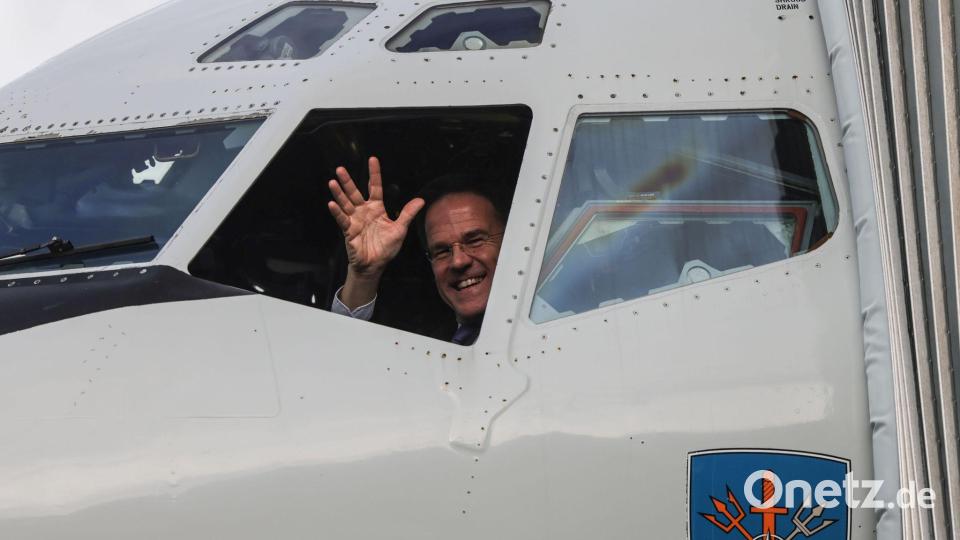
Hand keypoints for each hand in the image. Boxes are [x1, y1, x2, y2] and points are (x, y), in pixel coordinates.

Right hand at [327, 156, 424, 277]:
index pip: (375, 187)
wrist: (375, 265)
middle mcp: (364, 211)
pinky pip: (342, 219)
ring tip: (333, 182)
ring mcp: (355, 220)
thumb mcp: (400, 229)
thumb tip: (421, 200)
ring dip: (339, 193)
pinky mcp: (349, 231)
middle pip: (355, 193)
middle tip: (340, 168)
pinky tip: (332, 204)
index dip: (374, 174)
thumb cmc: (387, 248)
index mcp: (377, 208)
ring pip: (346, 203)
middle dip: (348, 181)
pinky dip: (337, 212)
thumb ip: (408, 213)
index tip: (373, 159)